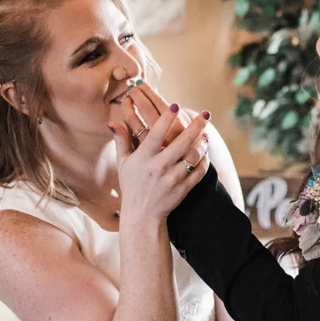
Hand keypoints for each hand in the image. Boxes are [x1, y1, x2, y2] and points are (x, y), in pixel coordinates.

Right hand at [110, 102, 209, 222]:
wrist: (142, 216)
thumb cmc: (132, 186)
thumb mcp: (123, 164)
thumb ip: (121, 141)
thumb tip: (113, 122)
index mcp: (144, 158)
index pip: (156, 133)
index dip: (167, 118)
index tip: (176, 105)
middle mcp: (159, 167)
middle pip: (182, 142)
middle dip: (196, 126)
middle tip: (205, 114)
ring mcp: (173, 178)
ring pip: (194, 155)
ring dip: (202, 143)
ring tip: (204, 134)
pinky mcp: (184, 188)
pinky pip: (199, 171)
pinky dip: (204, 160)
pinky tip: (204, 152)